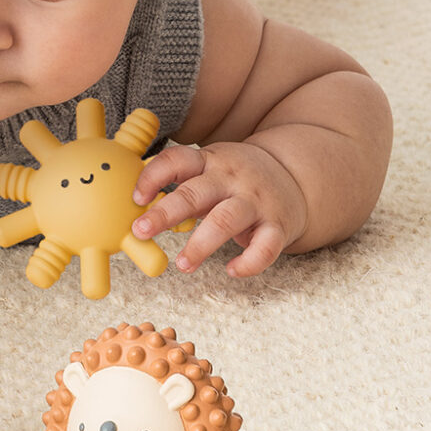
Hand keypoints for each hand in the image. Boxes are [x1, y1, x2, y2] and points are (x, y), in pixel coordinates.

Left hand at [131, 142, 307, 277]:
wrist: (295, 174)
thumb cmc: (236, 178)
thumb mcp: (210, 168)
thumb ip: (182, 185)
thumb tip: (139, 207)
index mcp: (209, 162)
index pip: (177, 160)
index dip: (153, 176)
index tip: (135, 197)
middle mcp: (231, 179)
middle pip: (195, 193)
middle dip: (165, 213)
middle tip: (140, 231)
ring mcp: (255, 201)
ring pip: (225, 221)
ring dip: (200, 245)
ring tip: (181, 264)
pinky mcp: (278, 225)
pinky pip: (265, 247)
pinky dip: (248, 263)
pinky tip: (231, 270)